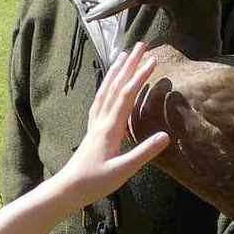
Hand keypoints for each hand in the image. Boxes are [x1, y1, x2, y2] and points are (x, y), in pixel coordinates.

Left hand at [55, 43, 169, 205]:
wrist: (68, 188)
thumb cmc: (95, 182)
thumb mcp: (123, 171)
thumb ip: (144, 153)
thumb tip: (166, 136)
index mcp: (109, 128)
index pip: (126, 95)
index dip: (139, 76)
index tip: (152, 60)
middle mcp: (101, 120)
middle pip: (115, 85)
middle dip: (129, 64)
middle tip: (141, 45)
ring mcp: (95, 123)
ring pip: (106, 90)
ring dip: (116, 70)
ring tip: (124, 54)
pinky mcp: (93, 128)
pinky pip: (101, 99)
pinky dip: (107, 85)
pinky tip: (109, 83)